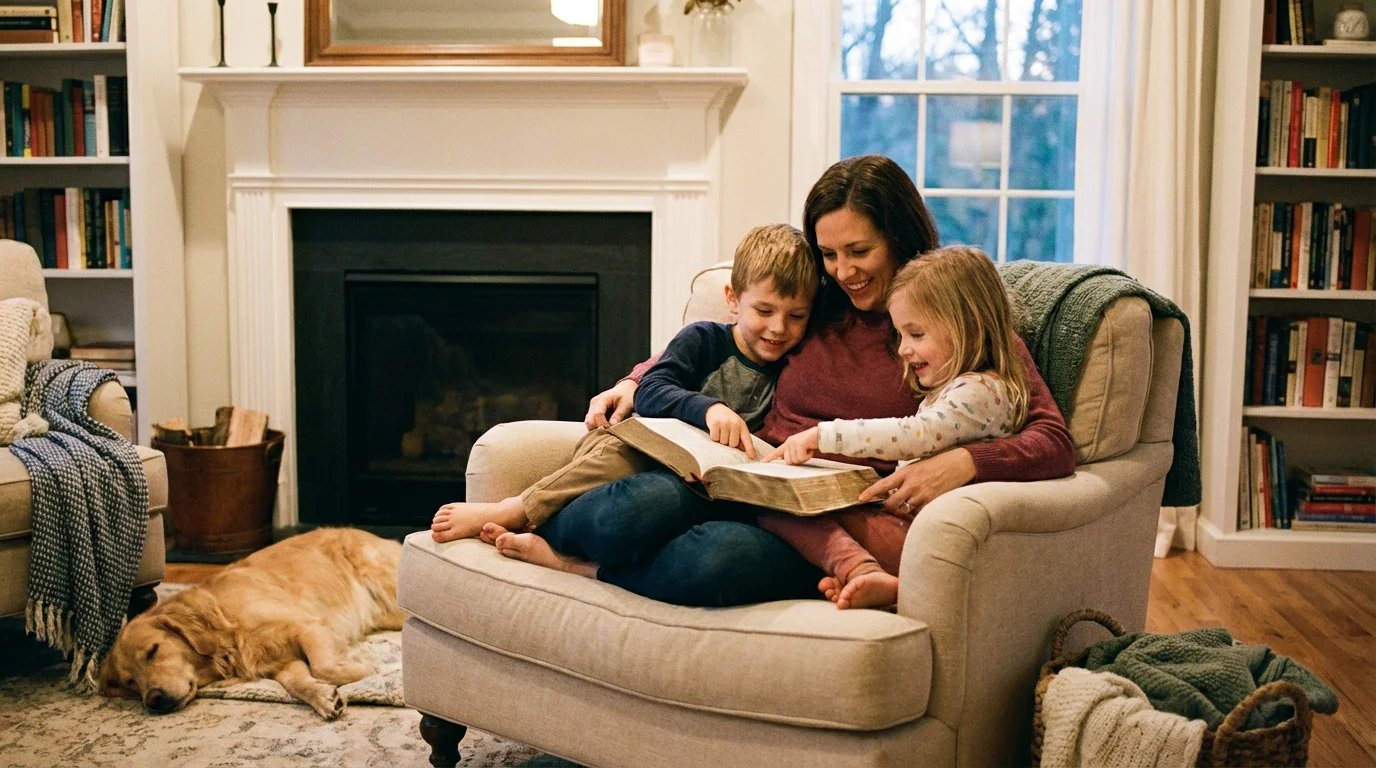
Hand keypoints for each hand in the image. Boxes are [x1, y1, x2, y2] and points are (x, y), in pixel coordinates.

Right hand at [584, 379, 638, 429]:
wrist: (624, 390)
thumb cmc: (626, 396)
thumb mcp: (625, 405)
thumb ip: (619, 414)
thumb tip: (612, 425)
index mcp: (602, 399)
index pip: (597, 415)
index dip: (602, 425)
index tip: (611, 432)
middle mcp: (594, 403)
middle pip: (590, 420)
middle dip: (598, 429)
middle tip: (609, 434)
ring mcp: (592, 407)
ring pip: (589, 423)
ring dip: (596, 429)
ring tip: (608, 432)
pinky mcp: (593, 412)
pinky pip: (591, 422)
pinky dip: (597, 427)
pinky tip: (606, 429)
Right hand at [705, 403, 754, 457]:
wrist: (715, 409)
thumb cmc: (728, 421)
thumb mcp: (737, 427)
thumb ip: (741, 438)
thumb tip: (742, 449)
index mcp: (742, 425)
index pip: (747, 439)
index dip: (749, 449)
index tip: (752, 457)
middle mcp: (734, 423)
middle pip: (733, 444)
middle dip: (729, 443)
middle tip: (727, 435)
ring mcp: (724, 423)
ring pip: (723, 442)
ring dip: (721, 440)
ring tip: (721, 432)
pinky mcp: (715, 424)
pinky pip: (715, 438)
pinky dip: (714, 437)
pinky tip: (716, 431)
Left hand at [761, 427, 819, 464]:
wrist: (821, 434)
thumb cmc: (812, 443)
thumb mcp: (800, 448)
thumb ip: (793, 453)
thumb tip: (788, 462)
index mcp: (788, 444)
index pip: (776, 452)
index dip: (769, 458)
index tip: (762, 463)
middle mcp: (788, 443)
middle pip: (788, 461)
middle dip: (798, 461)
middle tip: (805, 454)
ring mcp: (793, 443)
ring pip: (795, 461)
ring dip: (803, 458)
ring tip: (808, 450)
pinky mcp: (799, 445)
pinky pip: (801, 458)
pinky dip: (808, 456)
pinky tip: (810, 450)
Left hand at [856, 448, 975, 515]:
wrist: (958, 463)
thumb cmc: (936, 463)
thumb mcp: (915, 465)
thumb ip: (903, 477)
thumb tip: (891, 489)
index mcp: (905, 473)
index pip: (883, 485)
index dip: (870, 493)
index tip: (860, 499)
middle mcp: (911, 484)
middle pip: (891, 503)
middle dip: (887, 507)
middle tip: (888, 507)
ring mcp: (922, 494)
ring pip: (904, 510)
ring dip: (903, 510)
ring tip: (908, 505)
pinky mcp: (932, 502)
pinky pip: (919, 513)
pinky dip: (917, 513)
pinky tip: (920, 507)